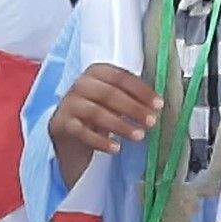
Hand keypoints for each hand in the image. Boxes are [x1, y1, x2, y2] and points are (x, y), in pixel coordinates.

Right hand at [46, 64, 160, 176]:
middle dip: (133, 108)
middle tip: (152, 121)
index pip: (121, 77)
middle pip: (109, 94)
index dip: (141, 90)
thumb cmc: (98, 110)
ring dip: (120, 125)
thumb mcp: (113, 100)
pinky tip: (116, 148)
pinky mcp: (62, 123)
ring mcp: (70, 104)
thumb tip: (157, 106)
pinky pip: (82, 132)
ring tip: (139, 136)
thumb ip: (132, 97)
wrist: (68, 130)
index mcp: (97, 72)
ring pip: (96, 113)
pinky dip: (101, 141)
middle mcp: (81, 84)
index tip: (158, 104)